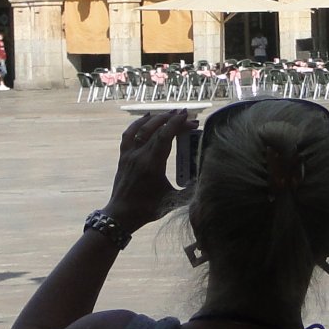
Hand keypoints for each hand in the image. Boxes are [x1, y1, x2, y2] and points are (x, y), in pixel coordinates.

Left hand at [103, 110, 188, 231]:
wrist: (121, 215)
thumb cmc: (148, 209)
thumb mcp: (172, 201)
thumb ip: (191, 191)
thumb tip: (207, 181)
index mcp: (152, 164)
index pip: (164, 136)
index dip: (176, 123)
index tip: (188, 115)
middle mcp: (139, 156)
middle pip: (156, 129)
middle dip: (172, 119)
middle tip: (186, 116)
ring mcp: (129, 155)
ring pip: (141, 129)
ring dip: (156, 118)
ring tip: (170, 114)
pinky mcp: (123, 156)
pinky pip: (129, 134)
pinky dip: (138, 123)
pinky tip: (147, 118)